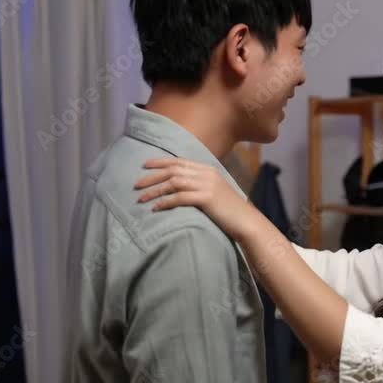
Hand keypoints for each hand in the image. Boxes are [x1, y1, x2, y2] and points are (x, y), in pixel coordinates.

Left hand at [134, 157, 259, 240]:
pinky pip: (180, 197)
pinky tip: (155, 208)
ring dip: (155, 190)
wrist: (246, 221)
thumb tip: (179, 185)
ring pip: (174, 182)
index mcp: (208, 169)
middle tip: (136, 184)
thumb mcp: (215, 191)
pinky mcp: (207, 198)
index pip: (179, 161)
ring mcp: (207, 185)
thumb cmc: (229, 210)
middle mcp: (206, 173)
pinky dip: (165, 202)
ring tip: (141, 198)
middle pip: (173, 170)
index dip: (160, 162)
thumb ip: (200, 184)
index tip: (144, 165)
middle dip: (152, 176)